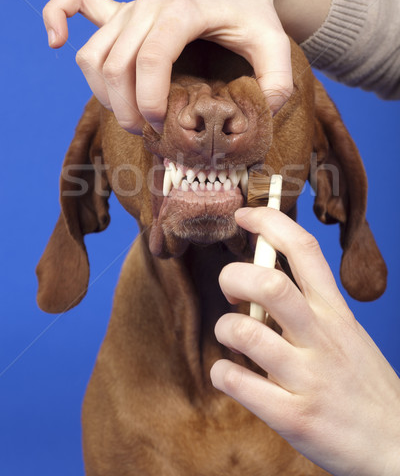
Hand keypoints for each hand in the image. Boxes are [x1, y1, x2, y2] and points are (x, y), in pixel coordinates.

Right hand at [42, 0, 329, 133]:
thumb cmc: (253, 15)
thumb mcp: (276, 45)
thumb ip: (277, 82)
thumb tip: (260, 116)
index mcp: (183, 11)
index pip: (151, 58)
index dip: (151, 99)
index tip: (163, 125)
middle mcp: (148, 6)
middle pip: (115, 64)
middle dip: (126, 108)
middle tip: (149, 132)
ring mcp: (131, 7)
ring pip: (93, 54)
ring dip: (102, 92)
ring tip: (128, 115)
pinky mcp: (122, 10)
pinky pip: (76, 4)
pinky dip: (57, 18)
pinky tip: (55, 41)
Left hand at [211, 207, 399, 475]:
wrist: (397, 448)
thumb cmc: (361, 384)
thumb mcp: (346, 334)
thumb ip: (308, 309)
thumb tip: (257, 282)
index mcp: (335, 312)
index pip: (304, 249)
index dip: (269, 222)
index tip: (244, 214)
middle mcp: (322, 338)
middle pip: (269, 284)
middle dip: (234, 277)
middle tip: (230, 290)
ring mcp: (308, 378)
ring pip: (246, 332)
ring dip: (224, 327)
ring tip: (231, 336)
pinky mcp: (294, 417)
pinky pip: (238, 382)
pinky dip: (222, 372)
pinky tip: (230, 374)